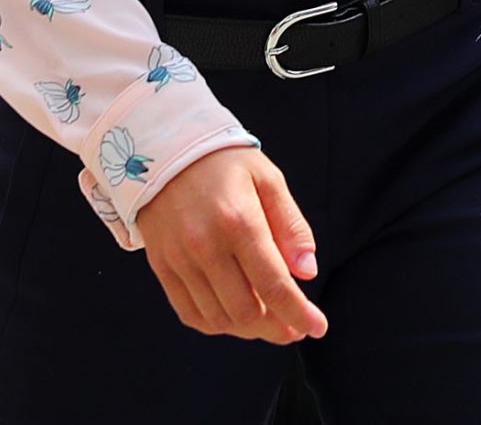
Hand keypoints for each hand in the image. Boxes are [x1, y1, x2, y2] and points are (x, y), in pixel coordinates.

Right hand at [140, 147, 326, 343]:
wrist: (166, 149)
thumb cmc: (225, 164)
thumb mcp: (268, 180)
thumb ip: (292, 226)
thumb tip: (307, 272)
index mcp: (239, 221)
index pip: (274, 285)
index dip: (299, 313)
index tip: (318, 327)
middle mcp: (205, 245)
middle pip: (247, 311)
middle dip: (278, 329)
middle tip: (294, 327)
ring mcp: (180, 259)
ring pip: (219, 319)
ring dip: (249, 331)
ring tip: (269, 321)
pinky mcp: (162, 266)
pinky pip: (191, 314)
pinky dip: (217, 325)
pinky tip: (235, 317)